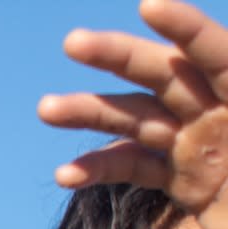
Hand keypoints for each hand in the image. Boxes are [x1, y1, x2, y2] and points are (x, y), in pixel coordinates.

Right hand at [39, 0, 227, 228]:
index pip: (217, 52)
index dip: (185, 28)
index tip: (148, 6)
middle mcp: (222, 111)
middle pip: (164, 73)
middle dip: (118, 55)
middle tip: (73, 42)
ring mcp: (199, 145)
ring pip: (137, 118)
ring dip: (90, 112)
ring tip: (47, 109)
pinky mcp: (184, 181)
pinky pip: (135, 169)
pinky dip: (98, 170)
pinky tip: (66, 176)